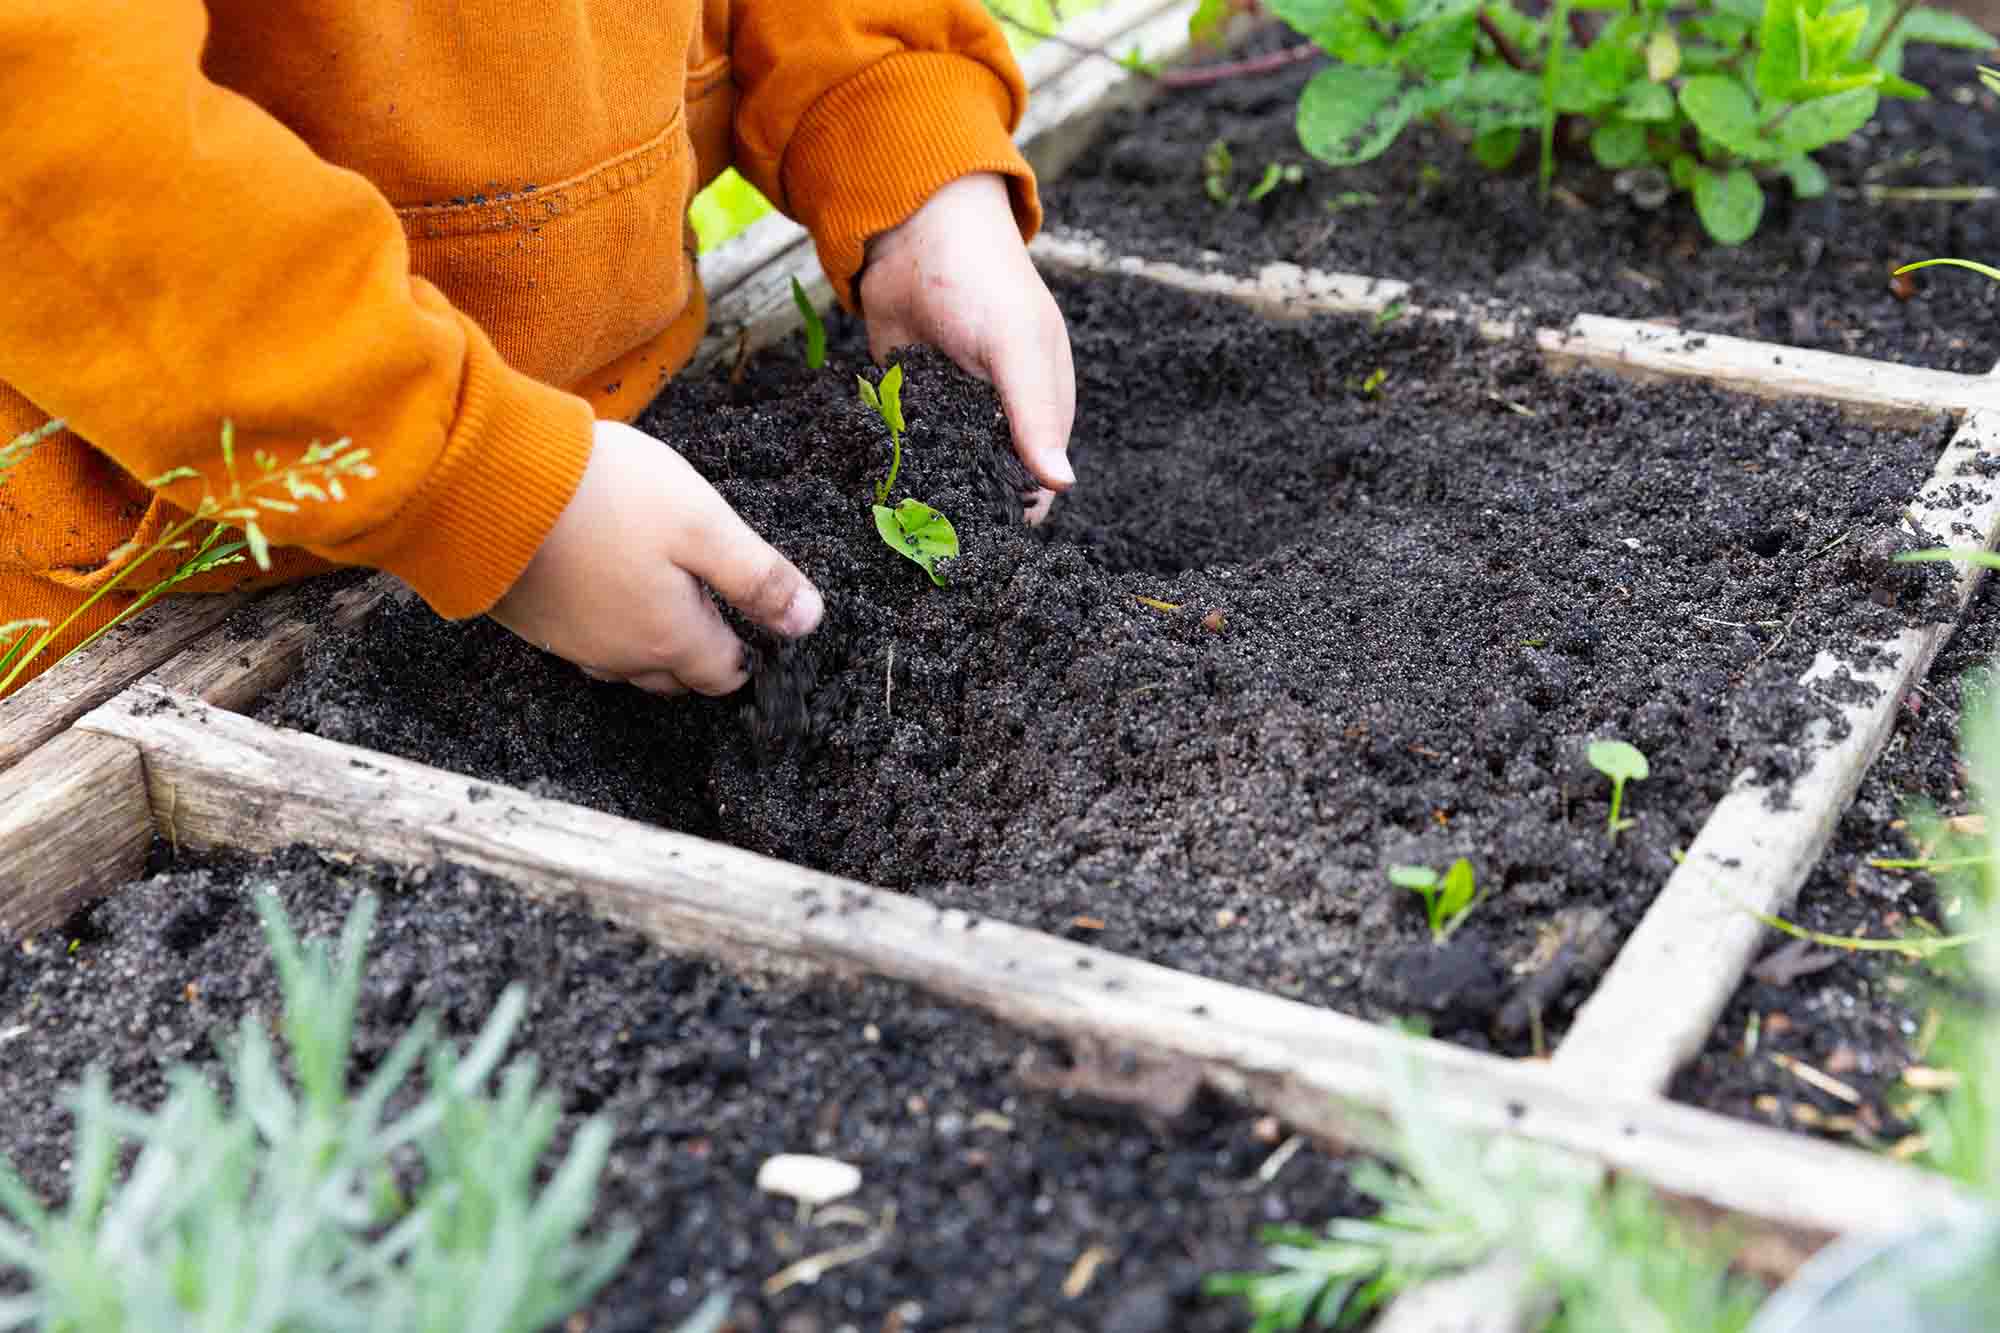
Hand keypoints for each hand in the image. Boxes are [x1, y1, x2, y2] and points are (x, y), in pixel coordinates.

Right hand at [490, 419, 822, 694]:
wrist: (486, 482)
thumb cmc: (604, 498)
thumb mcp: (703, 525)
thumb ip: (758, 577)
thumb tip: (808, 622)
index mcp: (669, 639)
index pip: (724, 673)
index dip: (748, 653)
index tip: (755, 628)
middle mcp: (617, 656)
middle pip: (674, 676)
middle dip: (699, 652)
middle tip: (709, 607)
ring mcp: (566, 643)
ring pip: (623, 660)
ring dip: (647, 637)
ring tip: (658, 592)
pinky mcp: (527, 619)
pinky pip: (579, 637)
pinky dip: (600, 619)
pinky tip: (600, 579)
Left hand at [859, 173, 1074, 521]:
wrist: (913, 232)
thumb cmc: (983, 281)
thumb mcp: (1016, 347)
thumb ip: (1034, 415)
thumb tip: (1062, 484)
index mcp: (1042, 412)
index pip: (1036, 487)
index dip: (1014, 519)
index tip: (978, 553)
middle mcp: (1000, 422)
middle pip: (986, 490)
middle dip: (961, 518)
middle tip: (925, 550)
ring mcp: (953, 417)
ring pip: (941, 477)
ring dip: (921, 498)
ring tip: (894, 532)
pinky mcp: (910, 407)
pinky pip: (902, 449)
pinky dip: (891, 466)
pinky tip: (872, 491)